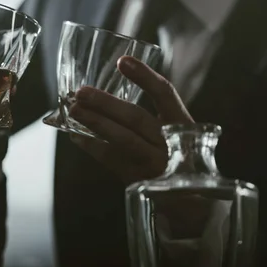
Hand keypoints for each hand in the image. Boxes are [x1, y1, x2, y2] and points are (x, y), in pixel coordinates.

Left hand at [69, 55, 193, 183]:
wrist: (192, 205)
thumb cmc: (175, 157)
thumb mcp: (174, 134)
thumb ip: (148, 117)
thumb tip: (103, 94)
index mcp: (182, 124)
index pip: (165, 94)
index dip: (144, 77)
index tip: (123, 61)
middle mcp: (171, 143)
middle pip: (136, 118)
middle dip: (106, 103)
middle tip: (82, 91)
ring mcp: (155, 164)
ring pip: (123, 140)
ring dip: (95, 123)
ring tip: (74, 109)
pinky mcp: (140, 181)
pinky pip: (111, 160)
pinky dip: (91, 145)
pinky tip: (75, 134)